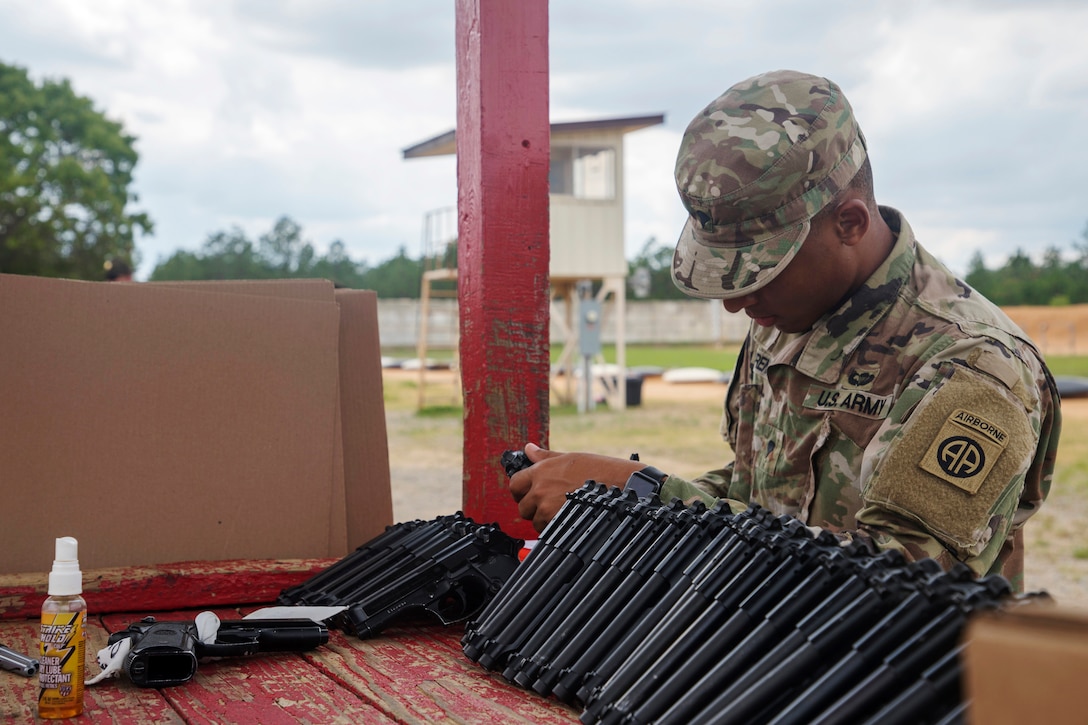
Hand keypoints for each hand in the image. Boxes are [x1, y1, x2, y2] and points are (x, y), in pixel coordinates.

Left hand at [507, 443, 643, 531]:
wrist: (620, 486)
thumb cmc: (599, 469)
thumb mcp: (570, 458)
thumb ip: (545, 457)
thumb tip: (528, 449)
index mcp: (541, 471)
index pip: (514, 484)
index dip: (520, 490)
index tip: (527, 492)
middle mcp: (540, 490)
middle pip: (522, 507)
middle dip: (532, 507)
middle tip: (547, 503)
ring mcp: (548, 509)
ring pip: (535, 521)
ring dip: (544, 519)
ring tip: (562, 510)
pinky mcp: (558, 523)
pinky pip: (547, 531)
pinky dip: (554, 527)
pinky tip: (568, 518)